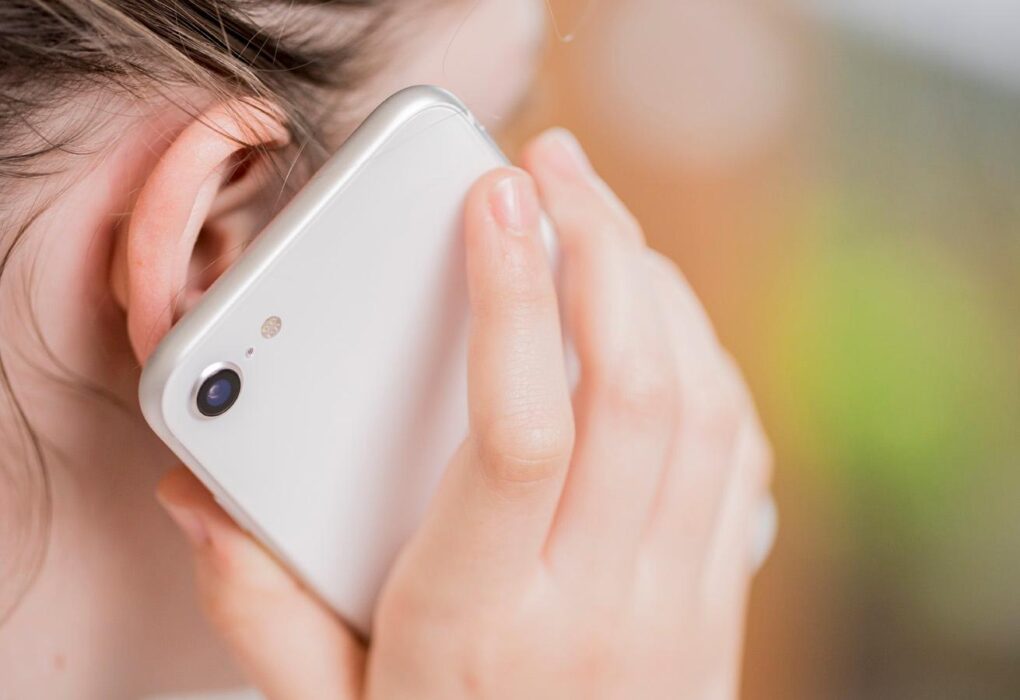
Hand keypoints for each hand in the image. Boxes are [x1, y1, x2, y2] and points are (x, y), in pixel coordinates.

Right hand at [157, 129, 773, 699]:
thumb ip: (261, 610)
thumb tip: (205, 500)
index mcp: (481, 619)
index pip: (517, 433)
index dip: (508, 302)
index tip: (491, 206)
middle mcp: (596, 599)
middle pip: (629, 387)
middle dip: (597, 250)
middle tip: (554, 173)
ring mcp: (674, 596)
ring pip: (697, 402)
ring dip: (655, 287)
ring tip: (601, 220)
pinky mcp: (716, 594)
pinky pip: (733, 447)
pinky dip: (703, 356)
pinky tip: (657, 315)